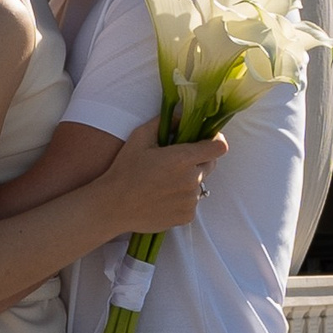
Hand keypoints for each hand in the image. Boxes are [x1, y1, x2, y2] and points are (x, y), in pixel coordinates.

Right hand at [104, 119, 223, 234]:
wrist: (114, 206)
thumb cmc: (124, 170)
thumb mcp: (139, 138)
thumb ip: (163, 123)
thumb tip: (182, 116)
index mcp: (182, 158)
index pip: (218, 147)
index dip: (215, 141)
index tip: (207, 140)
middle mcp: (191, 179)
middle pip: (211, 164)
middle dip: (199, 160)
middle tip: (176, 162)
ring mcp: (190, 200)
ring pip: (199, 185)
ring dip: (188, 181)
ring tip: (164, 183)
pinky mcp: (186, 216)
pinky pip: (192, 203)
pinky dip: (182, 199)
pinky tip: (163, 198)